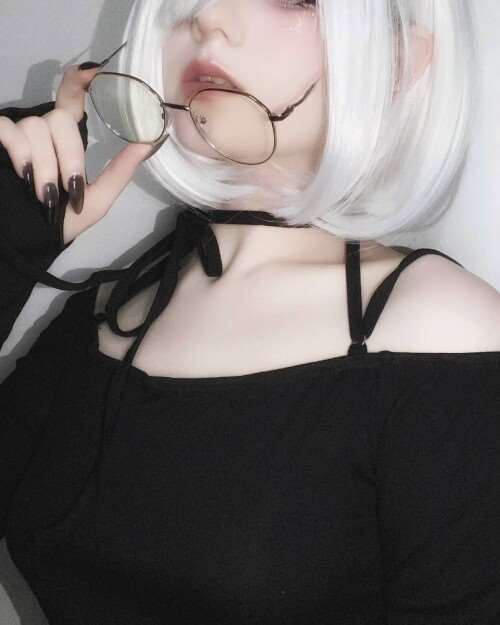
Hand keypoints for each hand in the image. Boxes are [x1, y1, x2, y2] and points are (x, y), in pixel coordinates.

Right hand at [0, 63, 153, 247]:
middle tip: (71, 187)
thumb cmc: (65, 220)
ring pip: (35, 127)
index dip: (81, 81)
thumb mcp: (98, 198)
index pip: (73, 98)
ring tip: (45, 194)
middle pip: (60, 118)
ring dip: (45, 164)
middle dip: (69, 155)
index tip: (97, 72)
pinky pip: (7, 130)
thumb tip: (152, 141)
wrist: (30, 240)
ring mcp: (19, 135)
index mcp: (68, 140)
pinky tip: (24, 174)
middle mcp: (44, 131)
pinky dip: (19, 151)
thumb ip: (121, 170)